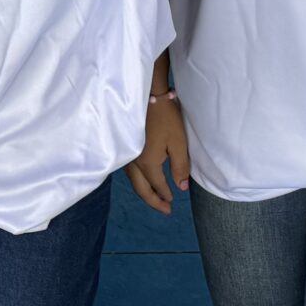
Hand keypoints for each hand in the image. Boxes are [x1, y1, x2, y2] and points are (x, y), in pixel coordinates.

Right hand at [128, 94, 191, 213]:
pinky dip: (138, 181)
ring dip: (145, 192)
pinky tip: (144, 180)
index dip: (166, 195)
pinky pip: (130, 171)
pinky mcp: (124, 147)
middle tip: (165, 210)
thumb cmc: (165, 118)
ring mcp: (126, 155)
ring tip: (156, 198)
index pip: (158, 185)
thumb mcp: (178, 142)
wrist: (147, 95)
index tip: (173, 202)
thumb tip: (181, 188)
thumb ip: (180, 167)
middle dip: (153, 201)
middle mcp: (133, 162)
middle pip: (141, 189)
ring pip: (134, 181)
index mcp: (147, 163)